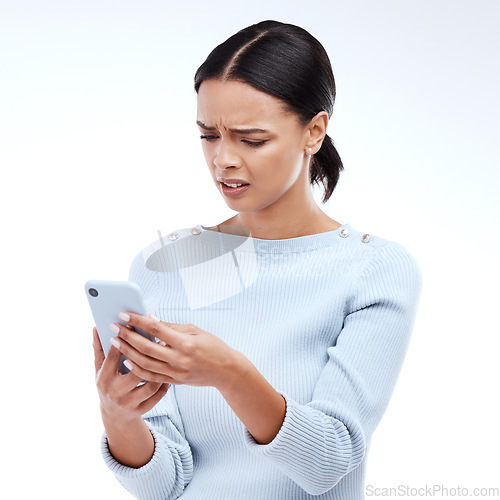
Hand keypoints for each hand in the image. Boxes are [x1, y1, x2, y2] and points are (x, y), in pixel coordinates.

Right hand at [92, 326, 168, 422]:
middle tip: (159, 340)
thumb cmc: (107, 384)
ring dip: (161, 369)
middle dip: (147, 355)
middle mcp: (116, 392)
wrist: (114, 415)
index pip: (114, 357)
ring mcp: (129, 403)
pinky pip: (158, 395)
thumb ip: (99, 348)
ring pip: (150, 385)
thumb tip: (96, 327)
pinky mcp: (142, 409)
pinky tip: (169, 371)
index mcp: (104, 379)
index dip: (124, 339)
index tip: (134, 325)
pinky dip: (165, 383)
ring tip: (167, 354)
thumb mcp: (99, 369)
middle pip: (135, 372)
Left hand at [109, 313, 241, 388]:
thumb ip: (171, 327)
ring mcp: (176, 373)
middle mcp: (180, 359)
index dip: (138, 321)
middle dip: (127, 336)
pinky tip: (127, 361)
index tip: (125, 314)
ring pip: (145, 363)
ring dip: (127, 352)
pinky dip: (137, 369)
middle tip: (113, 327)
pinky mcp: (175, 382)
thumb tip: (150, 320)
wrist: (227, 371)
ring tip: (115, 342)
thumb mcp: (196, 330)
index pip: (156, 330)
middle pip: (147, 347)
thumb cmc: (213, 346)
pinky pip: (152, 376)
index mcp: (186, 343)